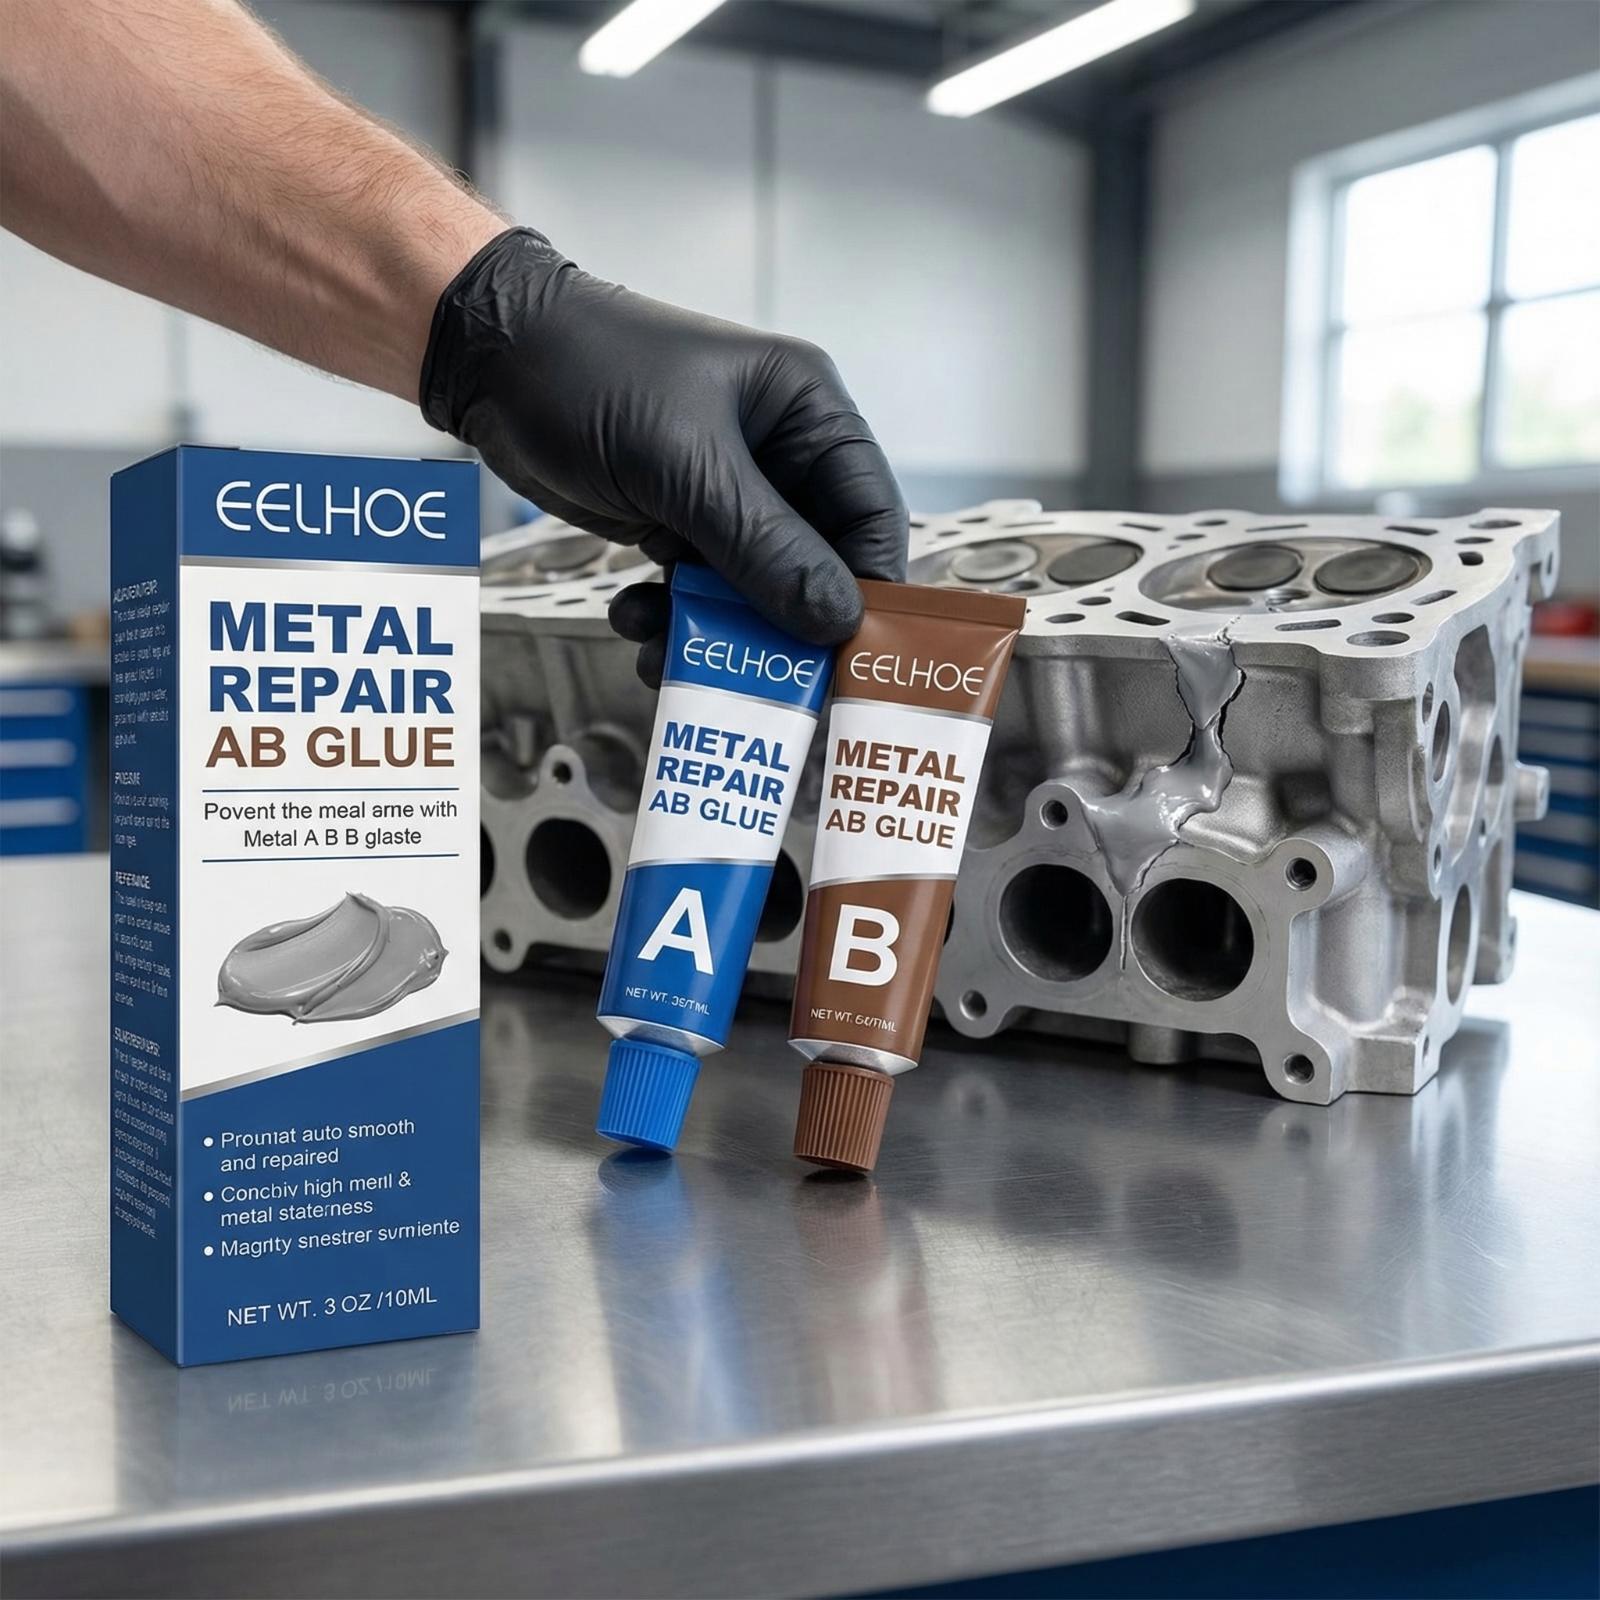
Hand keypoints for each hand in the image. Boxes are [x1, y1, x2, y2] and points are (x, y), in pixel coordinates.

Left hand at [421, 228, 906, 683]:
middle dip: (783, 623)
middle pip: (816, 563)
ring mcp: (728, 494)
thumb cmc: (589, 372)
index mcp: (806, 412)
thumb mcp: (686, 465)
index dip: (869, 586)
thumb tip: (835, 618)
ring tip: (672, 653)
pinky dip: (675, 618)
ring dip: (718, 632)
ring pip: (754, 589)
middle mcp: (779, 455)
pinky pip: (700, 590)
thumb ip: (765, 547)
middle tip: (761, 674)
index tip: (850, 652)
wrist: (489, 362)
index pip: (871, 513)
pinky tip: (637, 619)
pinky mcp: (680, 522)